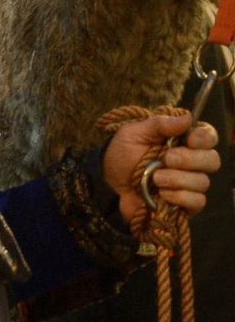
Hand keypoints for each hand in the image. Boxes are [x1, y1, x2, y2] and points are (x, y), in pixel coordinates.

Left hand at [103, 113, 219, 227]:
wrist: (110, 184)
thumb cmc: (122, 155)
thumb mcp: (134, 133)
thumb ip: (159, 124)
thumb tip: (188, 116)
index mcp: (180, 141)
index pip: (208, 136)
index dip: (204, 137)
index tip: (190, 139)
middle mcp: (190, 162)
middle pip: (212, 160)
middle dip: (189, 159)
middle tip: (166, 159)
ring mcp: (189, 184)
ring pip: (202, 181)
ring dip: (177, 179)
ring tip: (155, 178)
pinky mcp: (186, 205)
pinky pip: (197, 201)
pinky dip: (179, 196)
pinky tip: (161, 194)